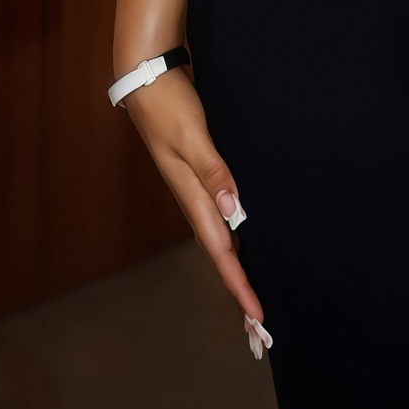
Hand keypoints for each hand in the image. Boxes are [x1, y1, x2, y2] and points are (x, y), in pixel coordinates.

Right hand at [119, 67, 265, 327]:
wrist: (147, 79)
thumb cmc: (169, 106)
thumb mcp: (193, 136)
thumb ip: (214, 171)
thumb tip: (234, 209)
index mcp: (193, 197)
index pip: (222, 252)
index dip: (240, 285)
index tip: (257, 318)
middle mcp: (196, 200)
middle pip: (223, 255)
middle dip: (240, 291)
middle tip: (261, 328)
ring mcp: (198, 189)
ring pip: (223, 240)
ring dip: (239, 269)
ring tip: (256, 298)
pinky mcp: (203, 175)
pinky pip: (223, 218)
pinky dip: (237, 238)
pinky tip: (249, 242)